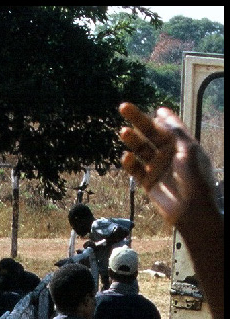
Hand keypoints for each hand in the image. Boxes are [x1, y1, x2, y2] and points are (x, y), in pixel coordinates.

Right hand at [118, 103, 217, 227]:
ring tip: (123, 132)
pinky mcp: (148, 182)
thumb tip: (160, 114)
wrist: (191, 210)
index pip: (170, 126)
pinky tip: (126, 157)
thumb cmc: (195, 179)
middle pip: (151, 133)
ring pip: (141, 149)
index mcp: (183, 144)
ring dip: (132, 140)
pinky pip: (136, 170)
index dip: (163, 117)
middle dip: (138, 120)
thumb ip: (174, 131)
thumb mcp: (188, 150)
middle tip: (123, 107)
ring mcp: (158, 167)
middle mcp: (169, 154)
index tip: (155, 109)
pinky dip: (130, 163)